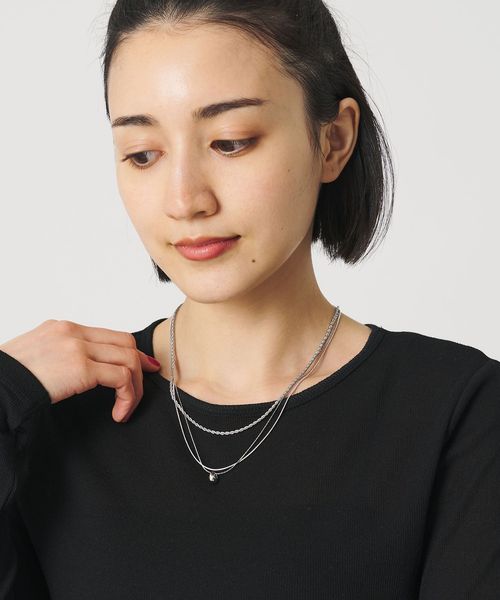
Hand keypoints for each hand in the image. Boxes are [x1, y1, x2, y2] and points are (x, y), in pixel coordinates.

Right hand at [0, 319, 160, 421]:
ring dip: (134, 386)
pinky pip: (121, 378)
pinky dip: (127, 396)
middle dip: (141, 363)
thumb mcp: (35, 355)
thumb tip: (78, 371)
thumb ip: (59, 355)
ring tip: (126, 408)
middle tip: (146, 380)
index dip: (128, 350)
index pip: (107, 334)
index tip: (141, 364)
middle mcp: (73, 332)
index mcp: (63, 328)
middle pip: (124, 342)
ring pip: (128, 359)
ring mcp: (77, 347)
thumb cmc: (8, 379)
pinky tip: (119, 413)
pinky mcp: (81, 367)